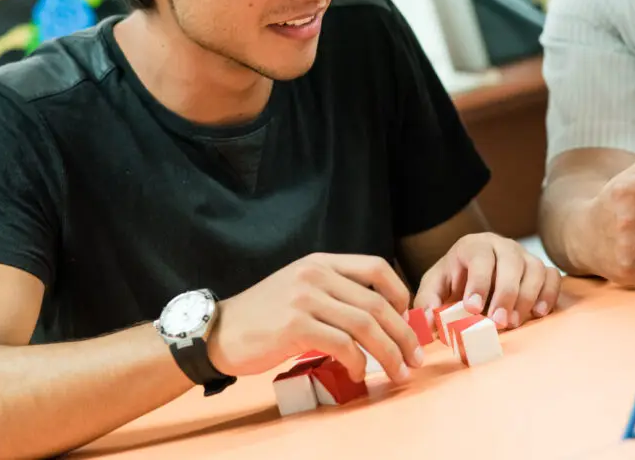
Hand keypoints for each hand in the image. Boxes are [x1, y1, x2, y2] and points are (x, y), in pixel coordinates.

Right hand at [206, 253, 422, 383]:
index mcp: (321, 262)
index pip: (376, 267)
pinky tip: (359, 373)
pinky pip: (342, 345)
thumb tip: (377, 317)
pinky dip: (358, 362)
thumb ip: (334, 292)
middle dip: (404, 334)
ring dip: (389, 352)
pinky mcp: (295, 326)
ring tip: (399, 372)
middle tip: (415, 358)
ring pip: (365, 325)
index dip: (401, 293)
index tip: (408, 320)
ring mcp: (305, 298)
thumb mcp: (300, 288)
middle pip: (377, 303)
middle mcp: (316, 275)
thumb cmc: (263, 316)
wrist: (218, 331)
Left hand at [412, 232, 561, 329]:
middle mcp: (501, 245)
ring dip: (527, 297)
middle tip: (498, 322)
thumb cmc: (454, 280)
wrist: (471, 271)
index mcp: (473, 245)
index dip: (478, 282)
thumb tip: (428, 321)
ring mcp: (523, 256)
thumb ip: (427, 302)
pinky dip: (549, 294)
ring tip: (513, 322)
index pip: (480, 257)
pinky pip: (552, 276)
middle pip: (511, 262)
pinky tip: (538, 313)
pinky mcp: (540, 269)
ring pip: (534, 268)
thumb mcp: (434, 287)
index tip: (472, 309)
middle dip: (505, 294)